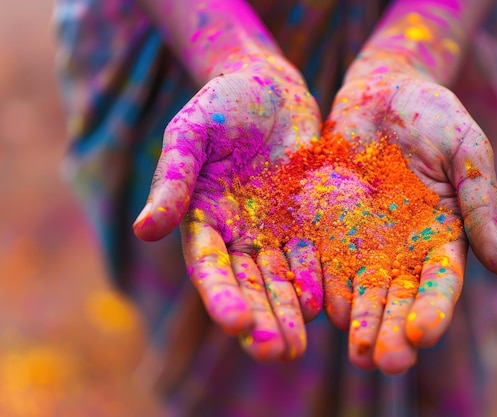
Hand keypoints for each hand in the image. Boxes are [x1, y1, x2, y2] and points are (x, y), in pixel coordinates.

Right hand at [133, 54, 322, 360]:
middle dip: (261, 319)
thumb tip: (144, 230)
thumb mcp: (190, 135)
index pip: (210, 268)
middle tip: (277, 353)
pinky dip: (318, 280)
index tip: (236, 325)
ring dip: (289, 313)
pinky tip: (327, 305)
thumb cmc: (221, 104)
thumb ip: (172, 181)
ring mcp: (275, 229)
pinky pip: (314, 255)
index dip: (222, 297)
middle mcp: (239, 234)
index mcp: (203, 220)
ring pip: (282, 280)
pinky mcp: (309, 219)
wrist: (269, 87)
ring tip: (299, 345)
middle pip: (249, 285)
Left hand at [325, 72, 496, 373]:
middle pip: (398, 298)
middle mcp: (401, 247)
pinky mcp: (327, 225)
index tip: (423, 334)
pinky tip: (318, 308)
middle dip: (392, 330)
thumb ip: (479, 202)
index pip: (440, 282)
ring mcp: (362, 239)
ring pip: (360, 291)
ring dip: (358, 323)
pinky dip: (322, 286)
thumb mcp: (465, 149)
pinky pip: (323, 261)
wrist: (380, 90)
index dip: (433, 309)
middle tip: (384, 362)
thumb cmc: (432, 114)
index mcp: (441, 234)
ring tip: (355, 352)